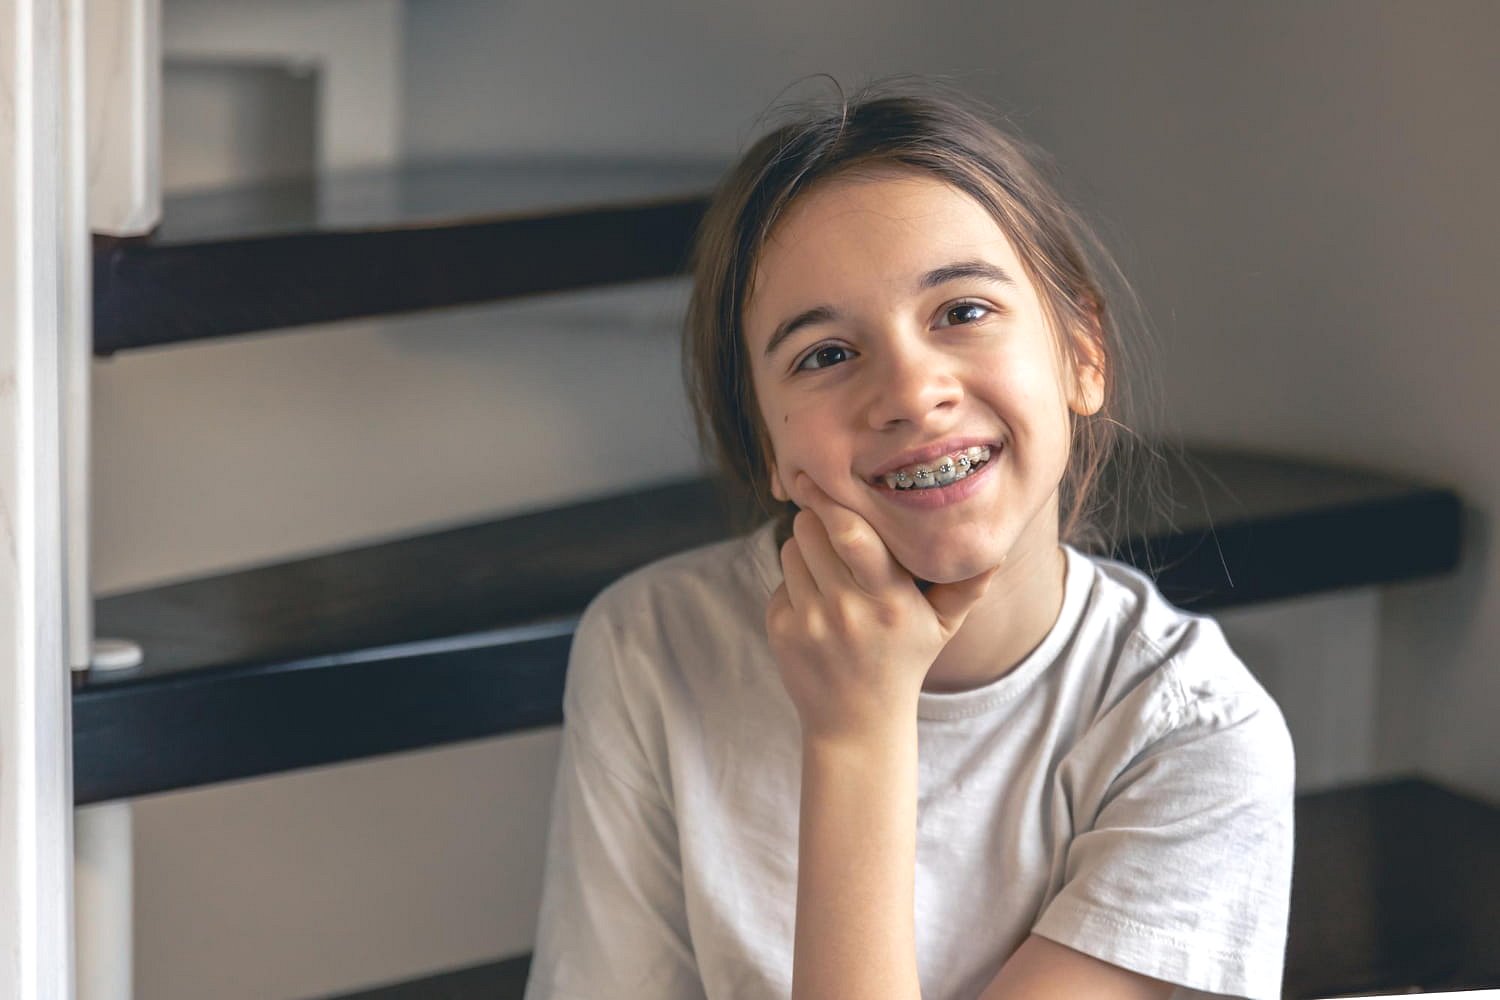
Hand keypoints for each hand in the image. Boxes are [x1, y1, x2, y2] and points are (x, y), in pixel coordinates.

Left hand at [766, 474, 998, 744]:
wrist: (857, 723)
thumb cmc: (905, 662)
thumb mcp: (943, 626)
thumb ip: (967, 584)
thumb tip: (997, 549)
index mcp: (890, 601)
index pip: (853, 535)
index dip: (834, 502)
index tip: (824, 477)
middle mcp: (847, 610)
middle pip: (812, 531)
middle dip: (818, 516)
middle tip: (831, 520)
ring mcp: (810, 622)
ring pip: (792, 549)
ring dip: (806, 547)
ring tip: (830, 568)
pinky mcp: (783, 631)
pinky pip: (780, 580)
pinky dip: (795, 581)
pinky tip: (817, 603)